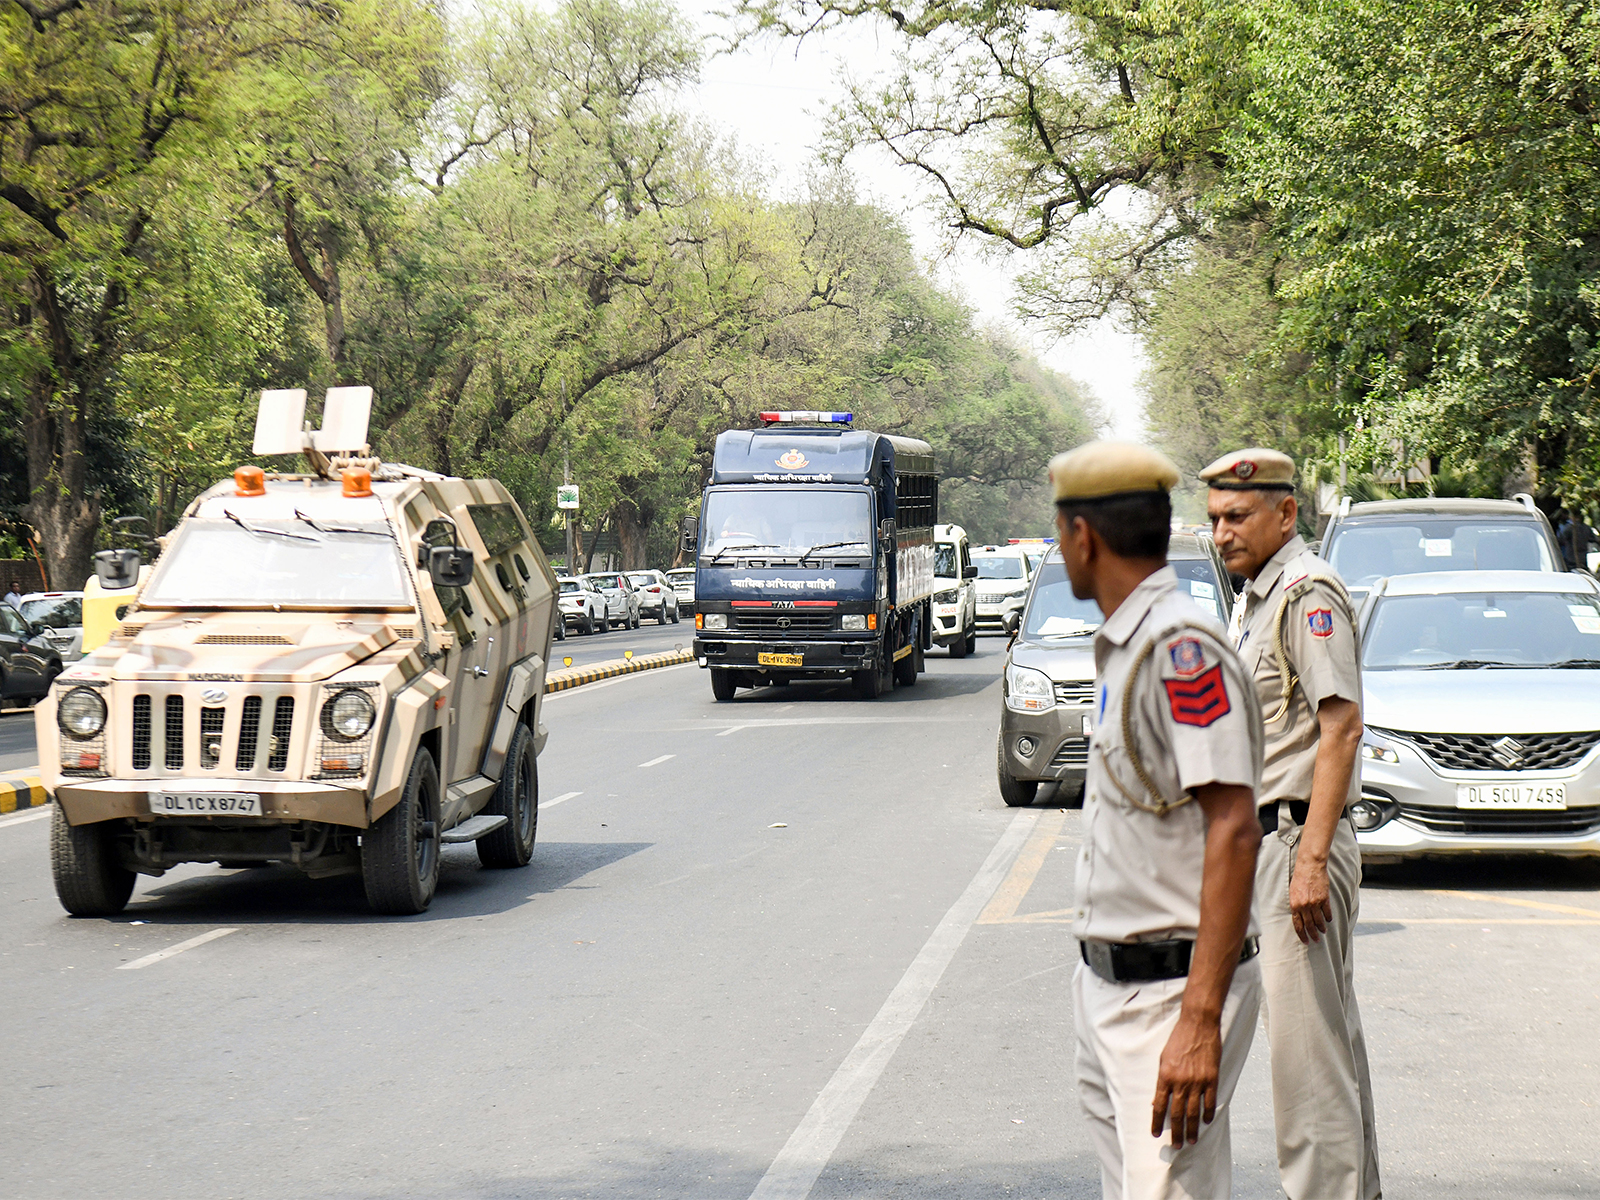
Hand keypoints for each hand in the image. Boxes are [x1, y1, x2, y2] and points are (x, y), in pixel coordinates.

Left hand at [1152, 1010, 1221, 1145]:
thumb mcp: (1163, 1058)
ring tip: (1191, 1140)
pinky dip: (1207, 1114)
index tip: (1156, 1134)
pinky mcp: (1212, 1078)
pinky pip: (1209, 1101)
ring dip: (1191, 1128)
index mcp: (1165, 1076)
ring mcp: (1197, 1082)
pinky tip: (1205, 1122)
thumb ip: (1161, 1080)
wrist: (1198, 1024)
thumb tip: (1157, 1101)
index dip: (1157, 1122)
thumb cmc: (1178, 1039)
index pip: (1159, 1106)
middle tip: (1175, 1145)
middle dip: (1175, 1132)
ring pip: (1193, 1112)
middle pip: (1177, 1114)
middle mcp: (1181, 1082)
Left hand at [1289, 853, 1332, 944]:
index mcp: (1294, 905)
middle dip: (1312, 934)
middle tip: (1316, 940)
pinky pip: (1327, 912)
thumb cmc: (1299, 878)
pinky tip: (1328, 921)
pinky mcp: (1324, 899)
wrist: (1310, 866)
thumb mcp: (1292, 892)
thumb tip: (1298, 916)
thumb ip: (1295, 904)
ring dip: (1321, 928)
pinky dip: (1328, 918)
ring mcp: (1315, 903)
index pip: (1298, 924)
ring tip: (1323, 932)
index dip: (1302, 934)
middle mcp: (1304, 906)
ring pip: (1319, 921)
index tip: (1305, 941)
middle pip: (1309, 925)